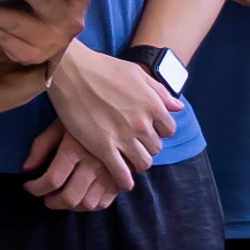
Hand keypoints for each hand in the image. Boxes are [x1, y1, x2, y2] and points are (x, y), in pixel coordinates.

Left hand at [22, 121, 128, 209]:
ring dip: (71, 206)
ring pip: (88, 204)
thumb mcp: (59, 125)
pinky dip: (90, 205)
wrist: (118, 107)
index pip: (52, 180)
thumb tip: (27, 168)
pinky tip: (81, 196)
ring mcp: (110, 172)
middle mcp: (94, 163)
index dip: (36, 188)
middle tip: (46, 197)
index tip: (30, 187)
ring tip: (62, 197)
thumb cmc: (83, 116)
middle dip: (52, 202)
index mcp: (75, 148)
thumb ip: (41, 146)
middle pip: (70, 197)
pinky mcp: (120, 177)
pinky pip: (104, 202)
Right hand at [31, 44, 178, 210]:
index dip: (159, 132)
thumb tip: (177, 107)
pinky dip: (124, 180)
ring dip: (138, 164)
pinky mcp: (103, 147)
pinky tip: (122, 181)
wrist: (71, 71)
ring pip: (143, 163)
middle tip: (135, 146)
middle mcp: (142, 123)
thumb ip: (159, 92)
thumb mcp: (137, 74)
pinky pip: (122, 173)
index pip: (169, 130)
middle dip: (147, 148)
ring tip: (129, 162)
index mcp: (153, 104)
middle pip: (156, 148)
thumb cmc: (103, 68)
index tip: (148, 132)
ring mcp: (123, 137)